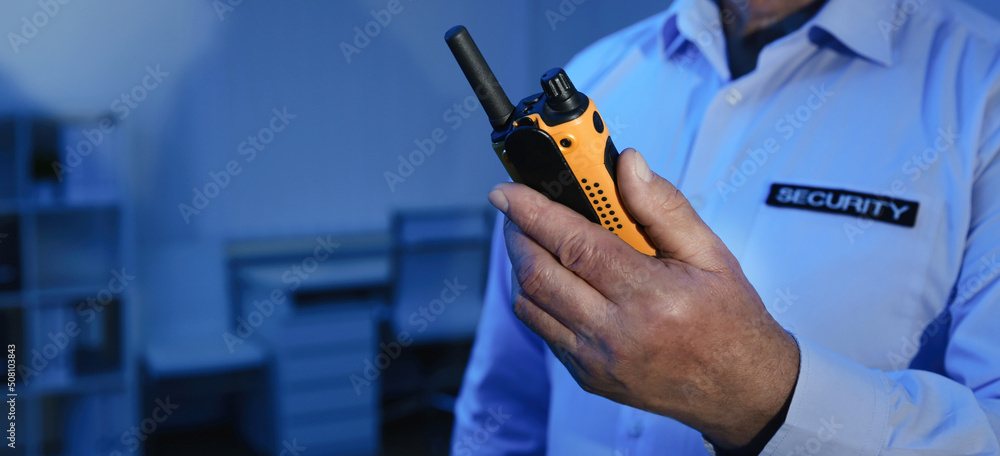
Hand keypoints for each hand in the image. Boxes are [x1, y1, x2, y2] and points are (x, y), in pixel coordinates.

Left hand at [488, 149, 799, 448]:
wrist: (741, 389)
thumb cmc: (728, 319)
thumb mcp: (709, 253)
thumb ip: (663, 207)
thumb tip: (627, 166)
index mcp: (651, 296)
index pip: (574, 244)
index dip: (533, 212)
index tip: (508, 191)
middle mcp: (617, 333)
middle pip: (539, 275)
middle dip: (517, 234)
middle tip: (517, 209)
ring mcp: (597, 361)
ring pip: (530, 304)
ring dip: (519, 265)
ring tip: (531, 239)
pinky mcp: (588, 377)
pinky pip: (542, 330)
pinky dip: (535, 298)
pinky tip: (551, 277)